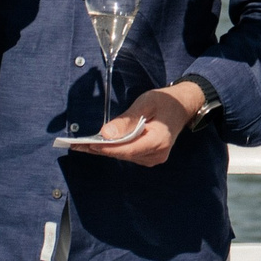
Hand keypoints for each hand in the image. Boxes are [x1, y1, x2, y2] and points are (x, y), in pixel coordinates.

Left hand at [86, 85, 200, 166]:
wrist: (183, 106)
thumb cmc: (165, 101)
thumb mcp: (146, 103)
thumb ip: (127, 119)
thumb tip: (106, 133)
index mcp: (159, 141)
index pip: (128, 149)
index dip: (107, 148)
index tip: (87, 145)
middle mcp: (157, 155)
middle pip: (124, 154)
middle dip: (101, 149)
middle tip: (78, 146)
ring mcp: (154, 158)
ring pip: (124, 156)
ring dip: (105, 150)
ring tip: (83, 145)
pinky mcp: (149, 158)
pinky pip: (128, 154)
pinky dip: (114, 149)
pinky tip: (99, 144)